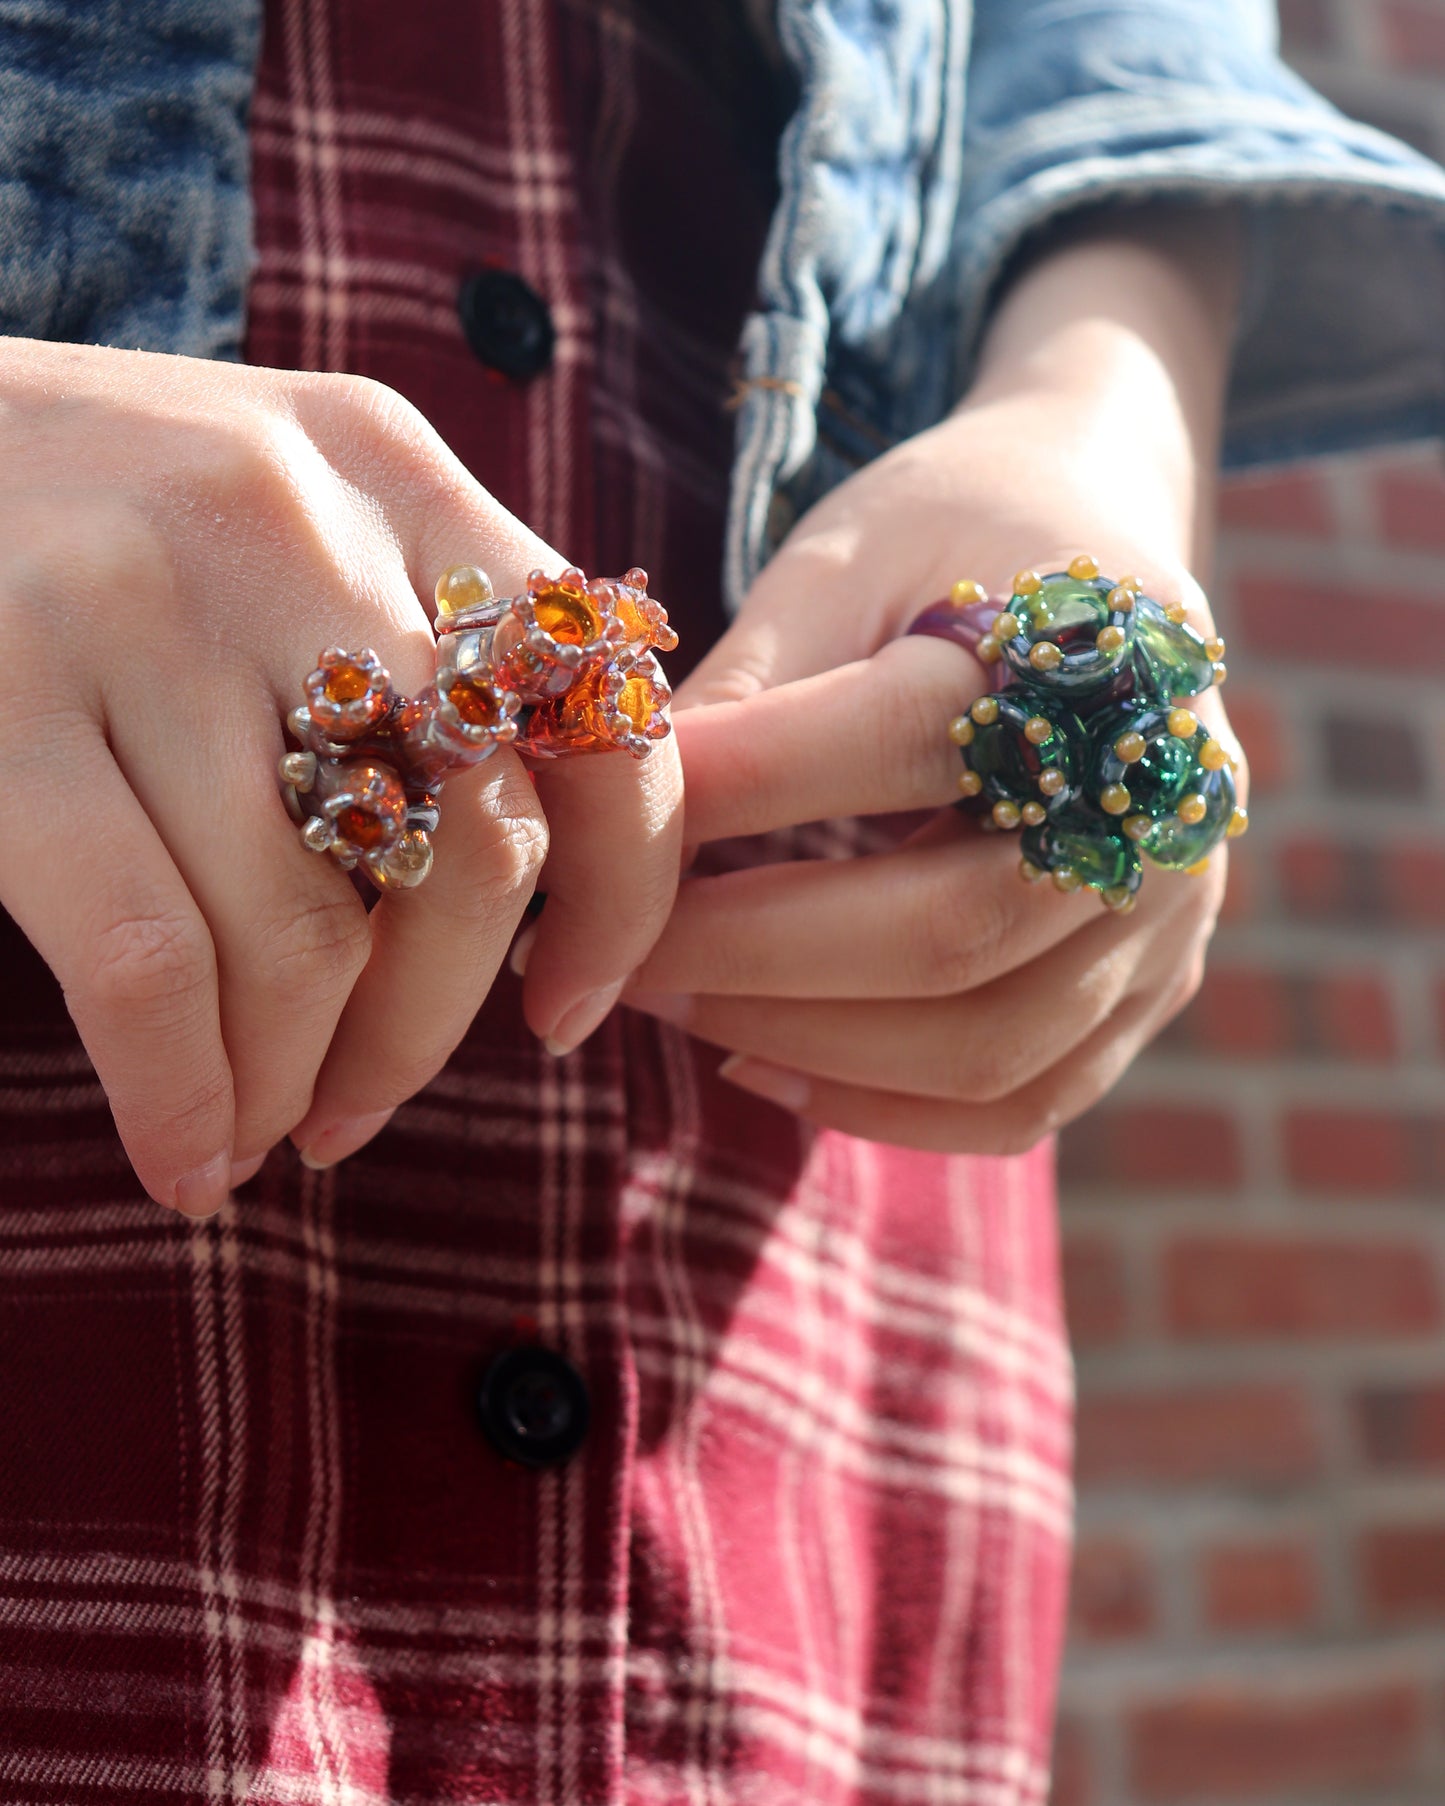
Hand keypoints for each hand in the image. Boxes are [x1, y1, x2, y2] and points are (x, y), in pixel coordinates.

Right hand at [0, 339, 681, 1212]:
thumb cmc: (79, 519)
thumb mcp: (274, 514)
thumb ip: (411, 640)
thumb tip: (537, 900)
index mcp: (396, 473)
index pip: (600, 718)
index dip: (622, 899)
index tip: (567, 1009)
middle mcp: (296, 517)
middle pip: (475, 848)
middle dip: (429, 1028)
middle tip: (360, 1108)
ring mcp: (142, 594)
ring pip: (308, 929)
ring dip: (296, 1080)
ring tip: (258, 1129)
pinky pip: (148, 957)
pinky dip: (182, 1091)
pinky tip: (185, 1153)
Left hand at [621, 217, 1243, 1152]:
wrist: (1103, 540)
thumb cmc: (948, 542)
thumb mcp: (846, 554)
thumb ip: (752, 678)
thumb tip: (629, 822)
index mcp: (1079, 654)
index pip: (891, 745)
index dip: (733, 795)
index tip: (598, 831)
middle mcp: (1154, 798)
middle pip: (948, 930)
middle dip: (750, 957)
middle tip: (615, 957)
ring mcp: (1174, 905)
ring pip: (989, 1043)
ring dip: (805, 1046)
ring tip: (670, 1006)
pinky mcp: (1159, 979)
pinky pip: (1027, 1097)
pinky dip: (888, 1108)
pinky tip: (768, 1064)